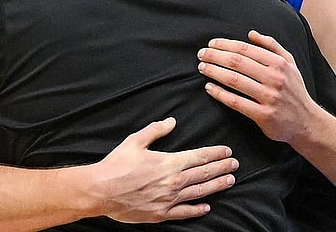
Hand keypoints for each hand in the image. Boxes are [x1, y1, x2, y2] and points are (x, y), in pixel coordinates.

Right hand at [95, 117, 237, 222]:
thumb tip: (172, 121)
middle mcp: (173, 182)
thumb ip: (156, 130)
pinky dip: (197, 210)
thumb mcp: (135, 141)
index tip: (227, 151)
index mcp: (169, 163)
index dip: (215, 154)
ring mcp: (168, 200)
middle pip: (204, 174)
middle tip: (235, 165)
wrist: (100, 191)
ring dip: (216, 186)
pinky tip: (207, 207)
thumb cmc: (116, 165)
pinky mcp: (161, 214)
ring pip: (199, 192)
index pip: (199, 157)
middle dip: (221, 168)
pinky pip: (184, 213)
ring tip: (229, 181)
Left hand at [197, 30, 313, 143]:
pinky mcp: (263, 115)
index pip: (246, 49)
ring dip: (214, 72)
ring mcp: (269, 97)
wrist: (307, 122)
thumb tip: (251, 34)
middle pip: (237, 62)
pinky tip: (209, 88)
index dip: (225, 45)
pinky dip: (220, 94)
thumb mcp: (290, 63)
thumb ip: (272, 45)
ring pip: (234, 80)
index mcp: (279, 63)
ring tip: (202, 68)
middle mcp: (274, 78)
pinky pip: (236, 102)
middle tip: (201, 54)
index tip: (211, 44)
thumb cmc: (294, 90)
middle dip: (215, 56)